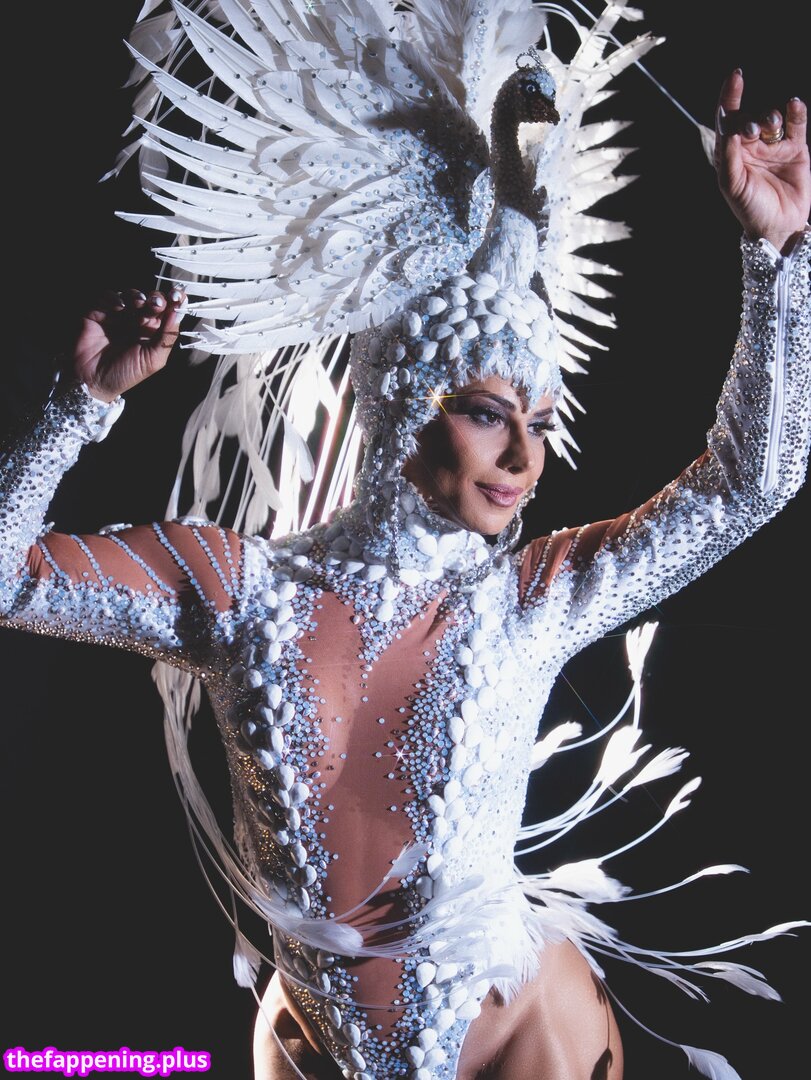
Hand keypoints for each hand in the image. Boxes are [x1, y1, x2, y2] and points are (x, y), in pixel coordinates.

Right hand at [69, 286, 186, 402]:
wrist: (94, 381)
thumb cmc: (125, 374)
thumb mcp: (153, 359)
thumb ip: (166, 337)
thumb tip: (178, 313)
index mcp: (153, 331)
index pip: (168, 311)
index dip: (174, 301)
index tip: (177, 296)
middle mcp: (138, 321)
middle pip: (151, 299)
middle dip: (156, 298)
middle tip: (157, 303)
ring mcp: (119, 315)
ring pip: (131, 295)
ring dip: (137, 296)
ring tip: (139, 304)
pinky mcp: (99, 311)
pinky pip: (108, 296)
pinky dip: (115, 298)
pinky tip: (119, 308)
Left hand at [714, 70, 809, 254]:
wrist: (779, 226)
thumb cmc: (750, 209)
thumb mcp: (732, 184)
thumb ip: (728, 155)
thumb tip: (728, 127)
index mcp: (731, 154)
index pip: (728, 120)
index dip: (730, 97)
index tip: (736, 76)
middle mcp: (751, 147)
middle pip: (750, 117)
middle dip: (752, 119)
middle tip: (753, 132)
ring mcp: (773, 147)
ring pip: (772, 118)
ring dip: (771, 117)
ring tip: (772, 130)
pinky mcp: (795, 149)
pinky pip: (796, 123)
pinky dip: (795, 112)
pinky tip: (793, 105)